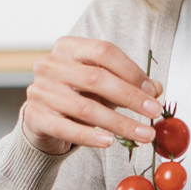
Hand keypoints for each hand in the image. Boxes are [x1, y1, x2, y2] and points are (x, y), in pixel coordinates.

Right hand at [21, 37, 163, 155]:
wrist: (43, 119)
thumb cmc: (76, 96)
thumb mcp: (103, 86)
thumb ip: (128, 84)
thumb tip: (156, 89)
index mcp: (69, 48)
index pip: (104, 52)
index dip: (131, 71)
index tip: (153, 91)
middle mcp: (51, 65)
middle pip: (96, 78)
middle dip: (130, 97)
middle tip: (154, 112)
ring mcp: (40, 90)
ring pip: (85, 107)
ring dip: (119, 123)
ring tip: (143, 134)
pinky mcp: (35, 116)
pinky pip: (66, 128)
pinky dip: (90, 136)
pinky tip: (109, 142)